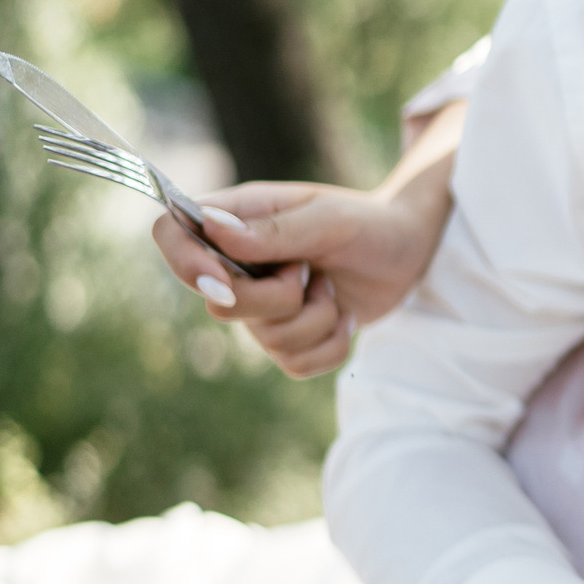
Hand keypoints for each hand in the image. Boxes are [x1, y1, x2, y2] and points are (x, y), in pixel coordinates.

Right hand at [153, 100, 461, 376]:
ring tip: (333, 288)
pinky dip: (331, 345)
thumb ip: (276, 231)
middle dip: (277, 299)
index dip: (185, 265)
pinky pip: (295, 364)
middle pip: (219, 305)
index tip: (225, 282)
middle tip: (309, 271)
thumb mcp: (330, 219)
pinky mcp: (291, 338)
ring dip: (316, 319)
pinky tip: (345, 316)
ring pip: (265, 340)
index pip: (171, 236)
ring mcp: (263, 306)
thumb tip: (212, 229)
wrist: (411, 252)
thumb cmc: (370, 223)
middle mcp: (239, 266)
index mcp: (237, 220)